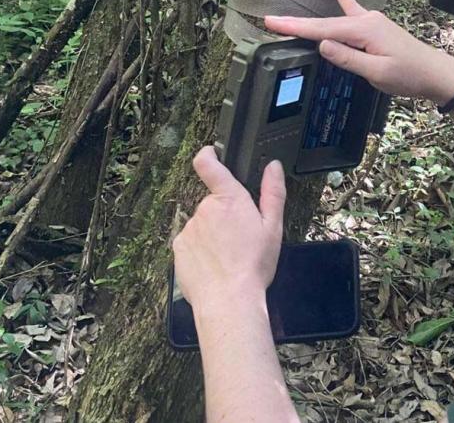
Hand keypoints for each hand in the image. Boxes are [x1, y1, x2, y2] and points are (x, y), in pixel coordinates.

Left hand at [172, 146, 286, 313]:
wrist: (229, 300)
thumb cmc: (254, 266)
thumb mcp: (274, 227)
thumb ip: (273, 192)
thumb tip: (274, 167)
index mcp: (230, 200)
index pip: (209, 165)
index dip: (208, 155)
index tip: (211, 153)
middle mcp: (205, 209)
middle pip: (213, 204)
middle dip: (224, 216)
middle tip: (240, 238)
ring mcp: (189, 228)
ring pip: (203, 225)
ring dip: (213, 235)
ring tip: (228, 257)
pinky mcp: (178, 248)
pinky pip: (191, 243)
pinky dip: (201, 251)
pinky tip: (215, 266)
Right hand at [264, 0, 453, 103]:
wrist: (435, 73)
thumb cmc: (409, 75)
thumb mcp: (378, 73)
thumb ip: (350, 59)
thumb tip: (323, 45)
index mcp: (364, 31)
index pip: (322, 31)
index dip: (295, 28)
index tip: (270, 24)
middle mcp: (366, 21)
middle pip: (325, 23)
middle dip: (296, 23)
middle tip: (268, 21)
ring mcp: (371, 21)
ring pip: (335, 17)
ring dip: (312, 14)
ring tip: (287, 9)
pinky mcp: (374, 26)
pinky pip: (352, 8)